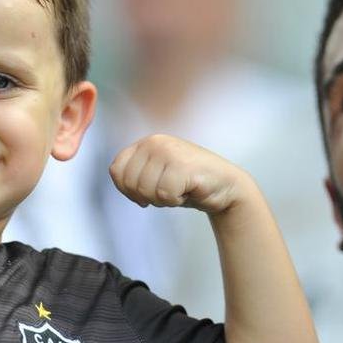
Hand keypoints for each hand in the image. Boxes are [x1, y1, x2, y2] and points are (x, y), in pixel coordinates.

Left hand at [109, 134, 251, 215]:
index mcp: (146, 143)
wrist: (227, 186)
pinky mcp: (183, 165)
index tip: (144, 194)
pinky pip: (164, 195)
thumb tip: (118, 179)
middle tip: (167, 192)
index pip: (116, 170)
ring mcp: (169, 151)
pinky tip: (188, 191)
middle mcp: (155, 142)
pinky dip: (175, 201)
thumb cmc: (189, 183)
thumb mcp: (156, 174)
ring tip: (178, 190)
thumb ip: (135, 173)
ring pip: (145, 190)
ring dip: (162, 199)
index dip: (126, 189)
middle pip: (129, 183)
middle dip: (146, 196)